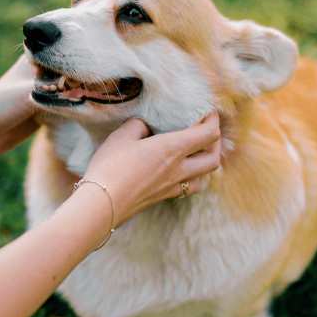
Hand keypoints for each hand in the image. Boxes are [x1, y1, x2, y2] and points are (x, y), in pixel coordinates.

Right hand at [83, 113, 221, 226]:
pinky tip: (177, 171)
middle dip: (215, 143)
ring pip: (202, 176)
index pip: (209, 134)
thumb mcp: (121, 136)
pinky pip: (186, 188)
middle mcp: (178, 169)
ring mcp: (171, 186)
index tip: (208, 111)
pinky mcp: (162, 197)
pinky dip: (189, 178)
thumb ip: (138, 125)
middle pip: (213, 158)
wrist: (101, 204)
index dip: (213, 120)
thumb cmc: (110, 167)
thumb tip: (146, 125)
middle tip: (206, 131)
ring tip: (193, 152)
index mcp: (172, 149)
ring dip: (203, 163)